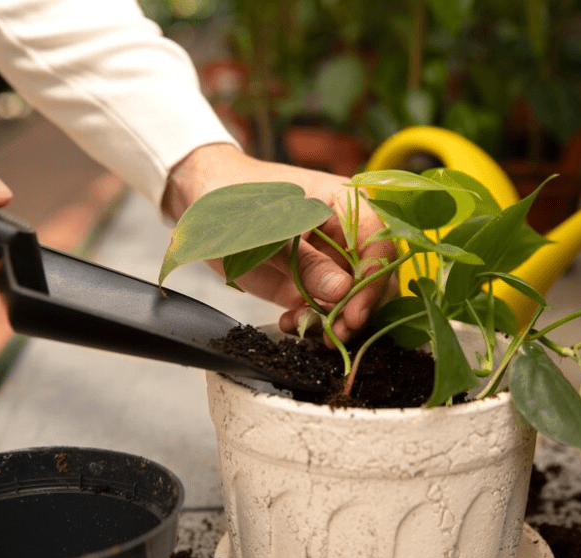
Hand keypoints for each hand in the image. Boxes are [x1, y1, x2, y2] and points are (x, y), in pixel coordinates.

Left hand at [163, 143, 397, 343]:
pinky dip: (311, 322)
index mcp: (345, 205)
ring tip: (308, 329)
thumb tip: (342, 291)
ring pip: (350, 299)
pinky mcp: (307, 284)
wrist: (202, 204)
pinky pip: (323, 310)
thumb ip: (304, 261)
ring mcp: (327, 262)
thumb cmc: (234, 201)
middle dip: (358, 308)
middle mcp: (344, 235)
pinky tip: (290, 323)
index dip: (372, 280)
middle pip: (372, 276)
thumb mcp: (267, 231)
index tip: (356, 312)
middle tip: (338, 333)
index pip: (378, 243)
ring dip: (335, 321)